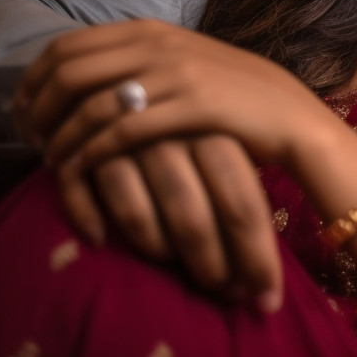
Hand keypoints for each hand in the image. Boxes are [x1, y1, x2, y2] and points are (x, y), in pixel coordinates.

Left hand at [16, 19, 333, 173]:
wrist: (293, 117)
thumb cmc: (238, 96)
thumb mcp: (188, 62)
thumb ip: (144, 59)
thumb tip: (92, 74)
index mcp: (154, 30)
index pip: (69, 44)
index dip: (35, 78)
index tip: (26, 109)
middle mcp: (161, 46)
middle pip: (70, 72)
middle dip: (39, 110)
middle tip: (33, 140)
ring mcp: (178, 75)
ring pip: (91, 105)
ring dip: (62, 138)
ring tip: (55, 161)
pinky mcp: (193, 108)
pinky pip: (124, 132)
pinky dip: (93, 154)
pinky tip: (84, 169)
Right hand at [56, 136, 284, 311]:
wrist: (137, 61)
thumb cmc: (198, 117)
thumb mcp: (229, 134)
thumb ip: (243, 184)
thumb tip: (272, 247)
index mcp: (220, 133)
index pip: (244, 206)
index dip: (256, 256)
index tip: (267, 296)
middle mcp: (177, 138)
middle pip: (195, 220)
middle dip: (213, 268)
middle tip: (227, 296)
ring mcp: (129, 143)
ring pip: (141, 218)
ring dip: (162, 254)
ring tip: (181, 273)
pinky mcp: (84, 148)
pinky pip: (88, 200)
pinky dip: (98, 226)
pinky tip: (109, 243)